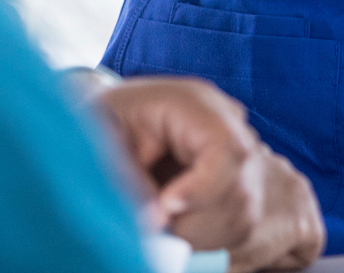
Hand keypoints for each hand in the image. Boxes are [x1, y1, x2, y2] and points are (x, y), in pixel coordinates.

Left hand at [95, 78, 324, 271]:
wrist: (108, 122)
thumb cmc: (99, 124)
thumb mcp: (100, 137)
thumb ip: (125, 176)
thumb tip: (155, 220)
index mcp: (195, 104)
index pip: (228, 146)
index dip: (205, 186)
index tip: (164, 209)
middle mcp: (229, 124)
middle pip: (241, 186)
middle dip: (194, 222)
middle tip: (150, 227)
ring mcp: (239, 153)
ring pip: (244, 212)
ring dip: (198, 235)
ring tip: (158, 228)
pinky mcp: (239, 180)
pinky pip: (240, 223)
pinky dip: (205, 238)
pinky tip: (175, 229)